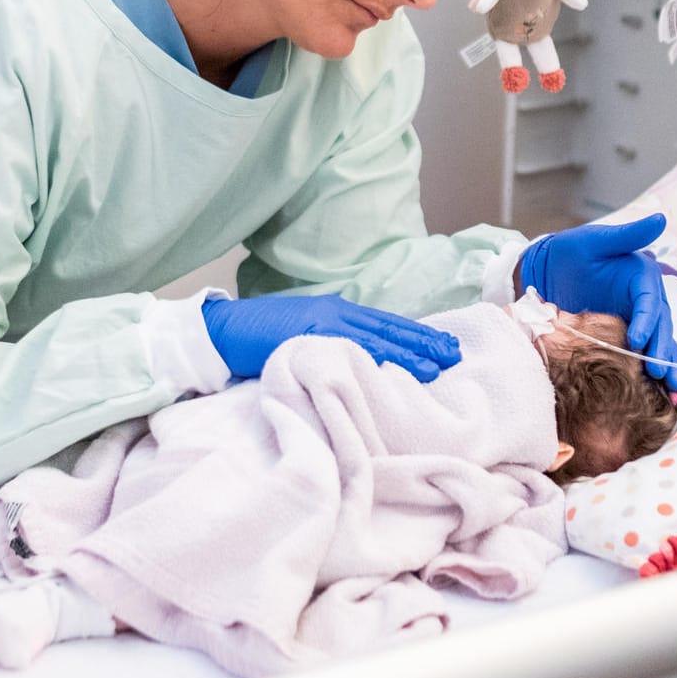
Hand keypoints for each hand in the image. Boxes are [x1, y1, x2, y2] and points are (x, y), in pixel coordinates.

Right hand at [200, 294, 460, 381]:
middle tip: (454, 353)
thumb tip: (358, 360)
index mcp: (335, 310)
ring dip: (407, 351)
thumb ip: (331, 341)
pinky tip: (394, 366)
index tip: (443, 345)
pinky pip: (347, 349)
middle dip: (423, 340)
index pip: (385, 323)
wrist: (222, 330)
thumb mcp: (302, 334)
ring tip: (436, 364)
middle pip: (388, 327)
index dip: (416, 334)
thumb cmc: (258, 336)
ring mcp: (322, 322)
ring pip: (375, 338)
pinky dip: (373, 357)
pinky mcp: (308, 336)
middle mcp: (335, 312)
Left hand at [517, 214, 676, 389]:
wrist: (548, 271)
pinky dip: (652, 372)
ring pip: (658, 344)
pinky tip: (662, 394)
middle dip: (662, 351)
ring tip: (672, 391)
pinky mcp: (626, 335)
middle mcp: (647, 300)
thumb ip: (627, 235)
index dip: (647, 321)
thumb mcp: (597, 240)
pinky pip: (644, 353)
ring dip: (666, 366)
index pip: (650, 301)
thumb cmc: (571, 250)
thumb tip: (661, 219)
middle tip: (660, 374)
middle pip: (661, 327)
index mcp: (643, 276)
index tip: (637, 340)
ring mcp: (638, 319)